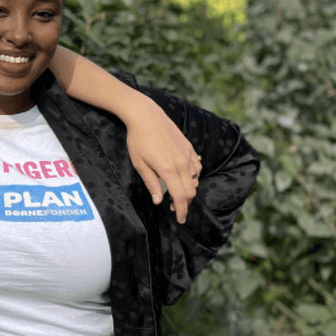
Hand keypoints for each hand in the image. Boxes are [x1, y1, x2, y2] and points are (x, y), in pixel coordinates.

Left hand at [124, 97, 200, 223]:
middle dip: (185, 203)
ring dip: (189, 189)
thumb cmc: (137, 140)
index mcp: (168, 170)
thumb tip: (159, 201)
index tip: (180, 219)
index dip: (182, 211)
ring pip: (196, 180)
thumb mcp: (139, 163)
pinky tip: (183, 176)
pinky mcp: (189, 147)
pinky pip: (197, 166)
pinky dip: (193, 175)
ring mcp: (187, 154)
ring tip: (176, 191)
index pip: (181, 197)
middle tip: (173, 207)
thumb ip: (151, 183)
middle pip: (191, 191)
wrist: (145, 115)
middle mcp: (182, 163)